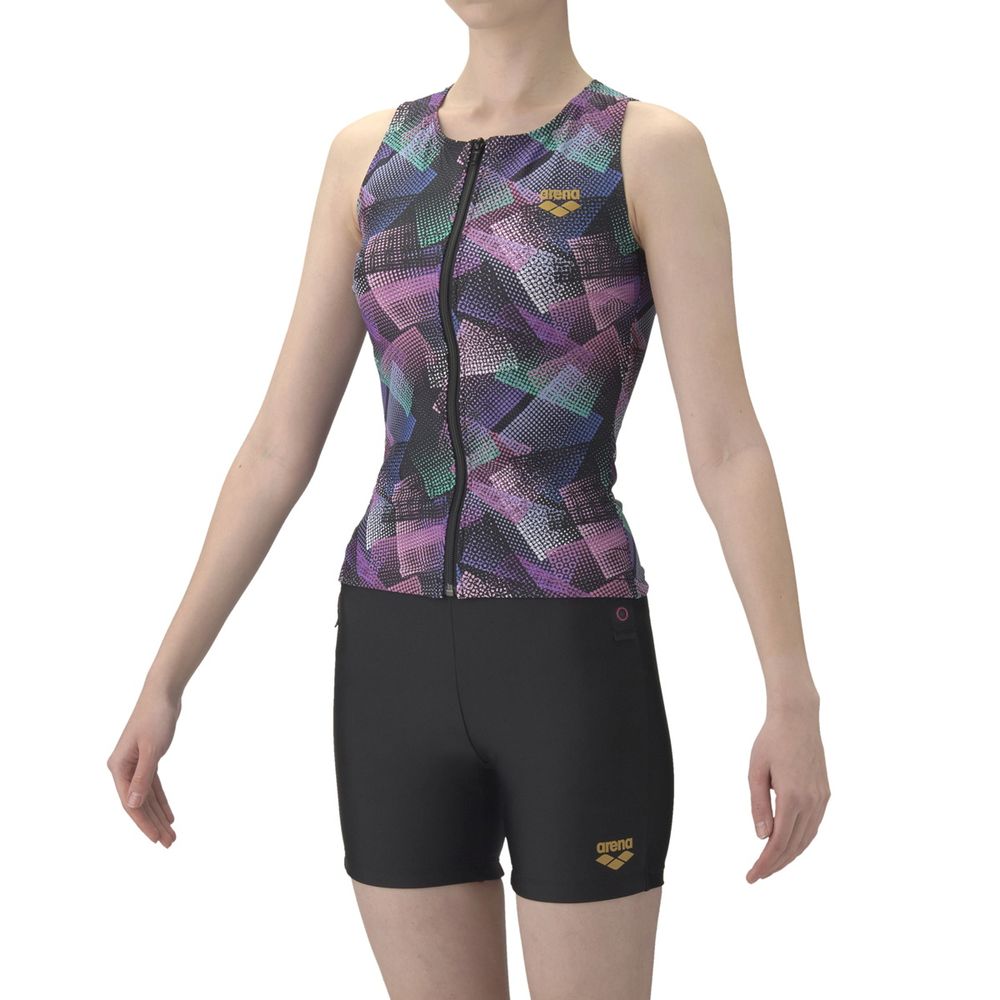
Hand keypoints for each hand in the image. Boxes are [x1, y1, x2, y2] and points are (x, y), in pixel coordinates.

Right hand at [107, 682, 180, 846]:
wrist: (162, 694)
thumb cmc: (155, 717)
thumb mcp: (152, 749)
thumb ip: (143, 778)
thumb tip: (134, 805)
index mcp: (118, 768)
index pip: (131, 803)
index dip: (143, 823)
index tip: (155, 839)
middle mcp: (123, 768)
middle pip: (139, 803)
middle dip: (153, 824)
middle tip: (169, 843)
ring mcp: (135, 764)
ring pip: (147, 797)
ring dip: (158, 815)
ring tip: (171, 835)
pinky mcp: (147, 759)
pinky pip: (153, 786)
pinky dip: (161, 800)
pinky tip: (169, 815)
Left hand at [746, 699, 829, 882]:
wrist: (798, 718)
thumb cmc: (771, 741)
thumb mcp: (756, 771)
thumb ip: (759, 805)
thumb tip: (762, 838)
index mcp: (792, 797)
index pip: (779, 843)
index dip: (765, 863)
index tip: (752, 877)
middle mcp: (811, 802)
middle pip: (794, 846)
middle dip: (776, 864)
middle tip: (757, 875)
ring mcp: (822, 799)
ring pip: (807, 839)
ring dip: (789, 855)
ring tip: (771, 864)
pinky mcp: (825, 793)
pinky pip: (814, 826)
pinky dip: (801, 841)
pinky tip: (789, 845)